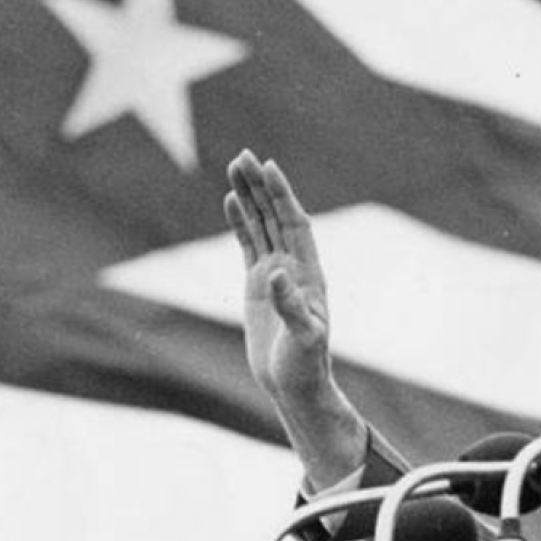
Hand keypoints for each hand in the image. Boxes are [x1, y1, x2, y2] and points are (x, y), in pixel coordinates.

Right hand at [224, 149, 329, 401]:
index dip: (283, 196)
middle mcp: (294, 267)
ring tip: (235, 166)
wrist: (295, 384)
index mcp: (308, 274)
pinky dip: (240, 223)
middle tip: (244, 155)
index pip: (295, 224)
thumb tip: (277, 275)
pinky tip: (231, 201)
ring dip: (250, 197)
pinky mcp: (258, 285)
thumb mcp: (303, 338)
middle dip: (262, 187)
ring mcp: (275, 274)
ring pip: (261, 226)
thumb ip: (292, 307)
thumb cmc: (306, 364)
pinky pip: (248, 245)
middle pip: (276, 217)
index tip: (269, 167)